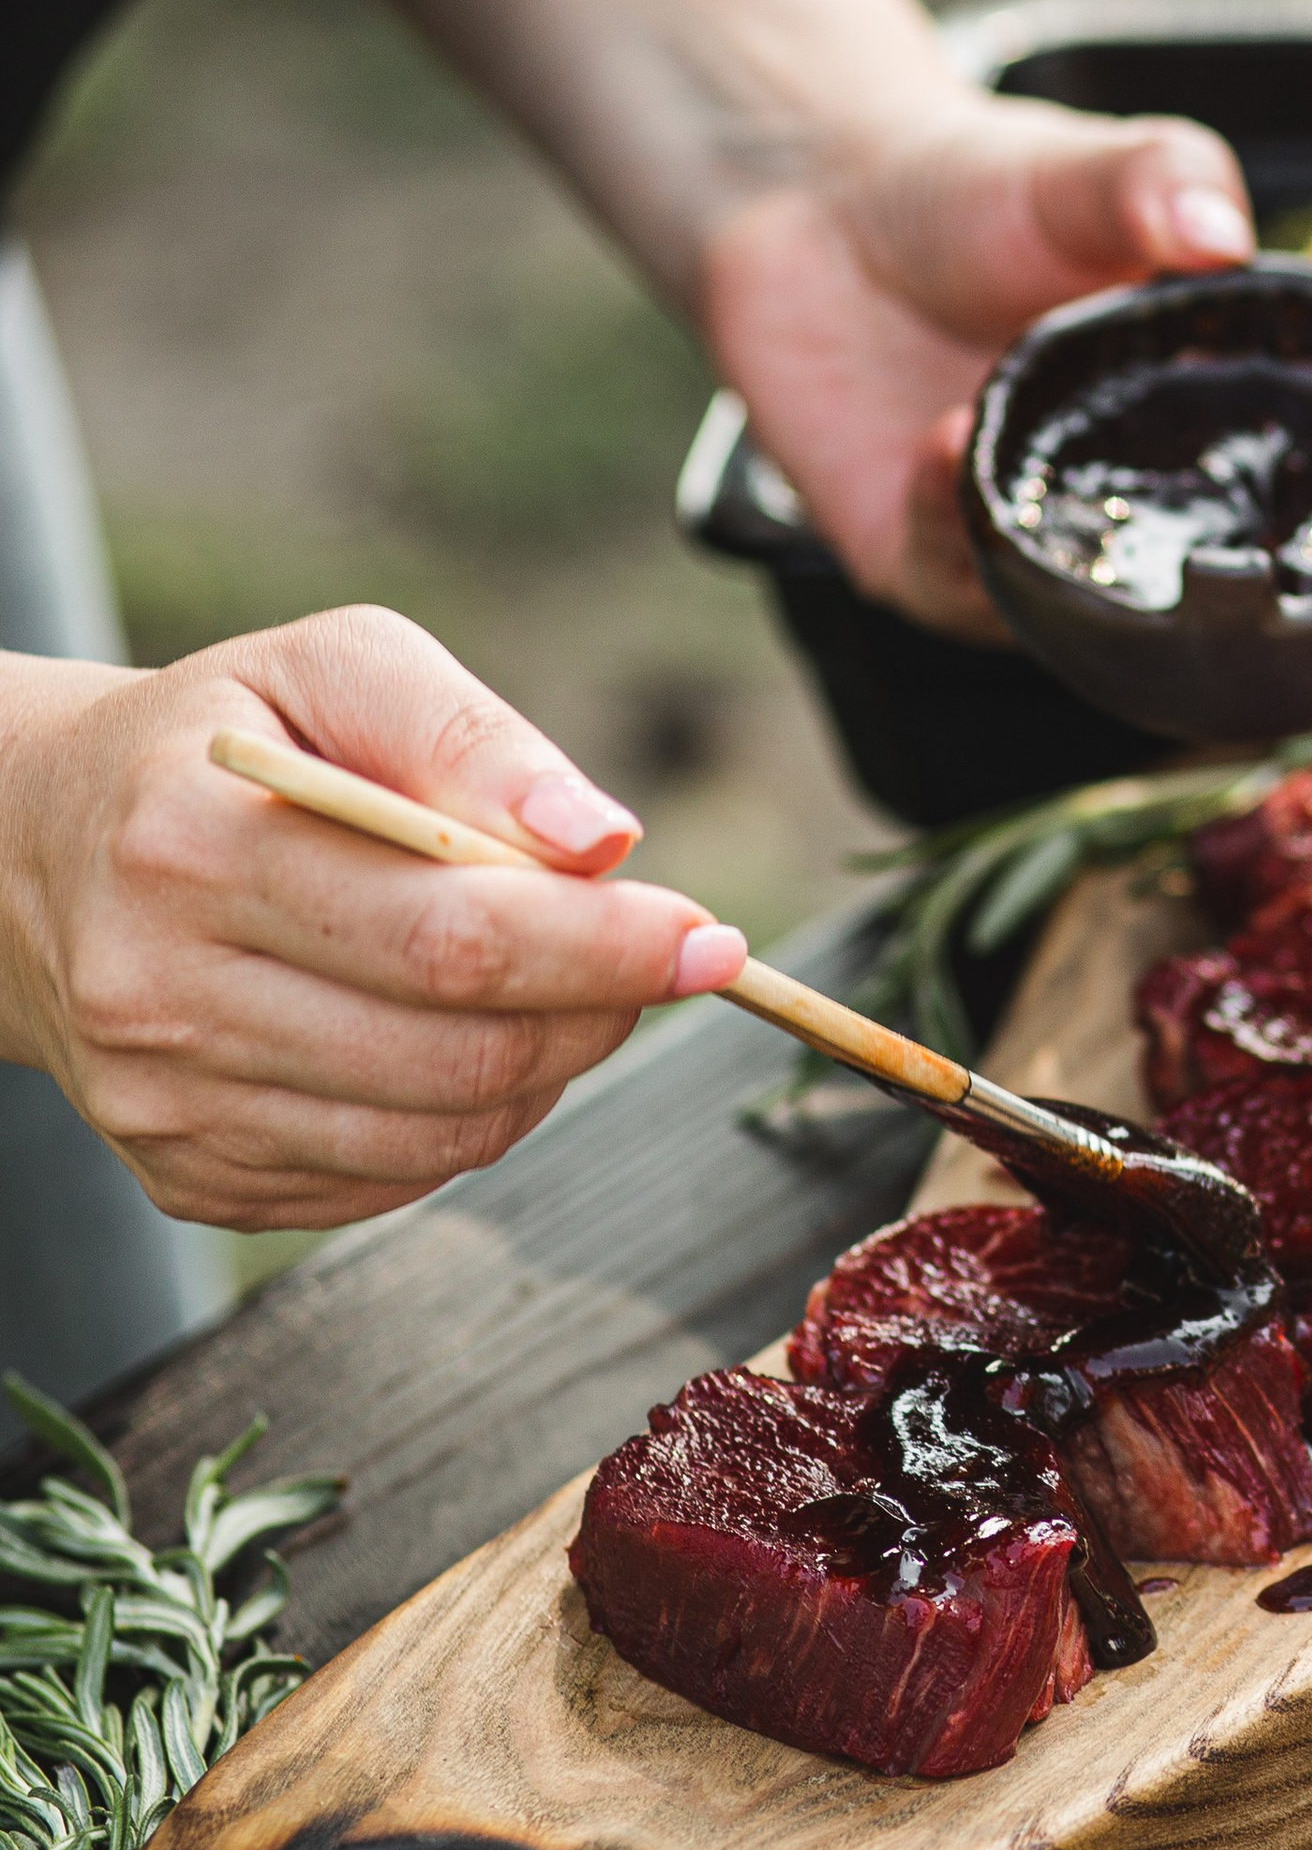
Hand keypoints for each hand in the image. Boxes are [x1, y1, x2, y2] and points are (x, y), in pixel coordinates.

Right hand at [0, 609, 746, 1233]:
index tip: (705, 936)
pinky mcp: (187, 1178)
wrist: (33, 851)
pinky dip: (468, 1120)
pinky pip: (390, 1181)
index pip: (446, 934)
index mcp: (190, 844)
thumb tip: (600, 837)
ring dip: (548, 1069)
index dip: (601, 946)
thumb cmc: (220, 743)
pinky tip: (460, 1035)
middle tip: (654, 956)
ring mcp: (166, 1105)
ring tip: (562, 986)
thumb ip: (469, 734)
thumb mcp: (332, 667)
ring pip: (438, 1137)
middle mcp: (158, 992)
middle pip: (455, 1053)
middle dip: (597, 1010)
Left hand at [701, 86, 1254, 633]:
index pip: (1264, 487)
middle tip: (1158, 502)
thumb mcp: (1090, 171)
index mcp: (1185, 419)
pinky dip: (951, 526)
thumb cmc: (978, 194)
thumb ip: (1165, 181)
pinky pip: (953, 583)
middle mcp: (1113, 496)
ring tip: (998, 428)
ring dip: (1045, 543)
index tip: (1284, 464)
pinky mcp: (924, 559)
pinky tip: (941, 440)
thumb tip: (1220, 229)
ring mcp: (1022, 533)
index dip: (1287, 497)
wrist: (823, 208)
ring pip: (1060, 599)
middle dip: (1171, 562)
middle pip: (1171, 574)